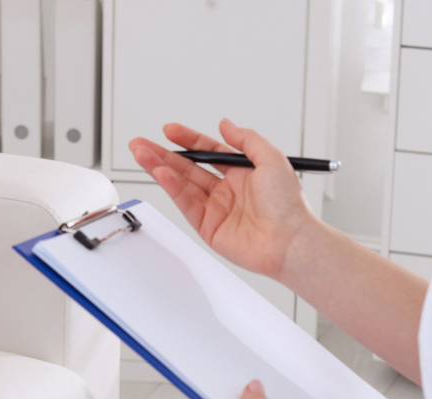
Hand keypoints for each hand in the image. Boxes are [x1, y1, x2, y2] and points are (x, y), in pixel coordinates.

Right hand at [129, 120, 318, 280]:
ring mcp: (216, 209)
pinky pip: (185, 203)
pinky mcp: (208, 227)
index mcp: (243, 173)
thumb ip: (246, 139)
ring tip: (141, 154)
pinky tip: (160, 173)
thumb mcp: (272, 159)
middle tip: (141, 143)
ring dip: (160, 168)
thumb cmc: (289, 205)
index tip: (170, 130)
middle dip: (163, 154)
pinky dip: (171, 188)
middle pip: (188, 168)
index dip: (188, 140)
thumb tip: (225, 124)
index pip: (209, 152)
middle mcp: (227, 190)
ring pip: (182, 184)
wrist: (290, 241)